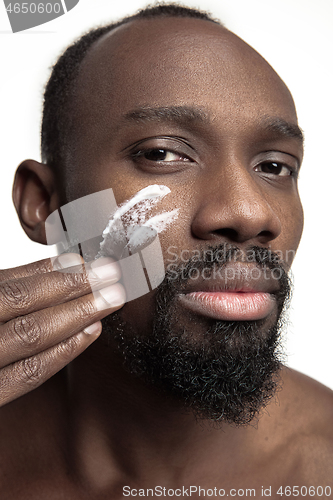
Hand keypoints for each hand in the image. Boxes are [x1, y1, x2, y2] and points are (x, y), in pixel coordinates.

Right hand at [0, 254, 124, 406]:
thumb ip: (10, 288)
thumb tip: (64, 266)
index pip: (11, 285)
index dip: (53, 270)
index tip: (87, 261)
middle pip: (23, 304)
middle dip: (73, 286)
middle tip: (111, 273)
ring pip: (30, 335)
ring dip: (77, 313)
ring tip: (110, 298)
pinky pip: (28, 375)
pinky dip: (63, 351)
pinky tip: (91, 332)